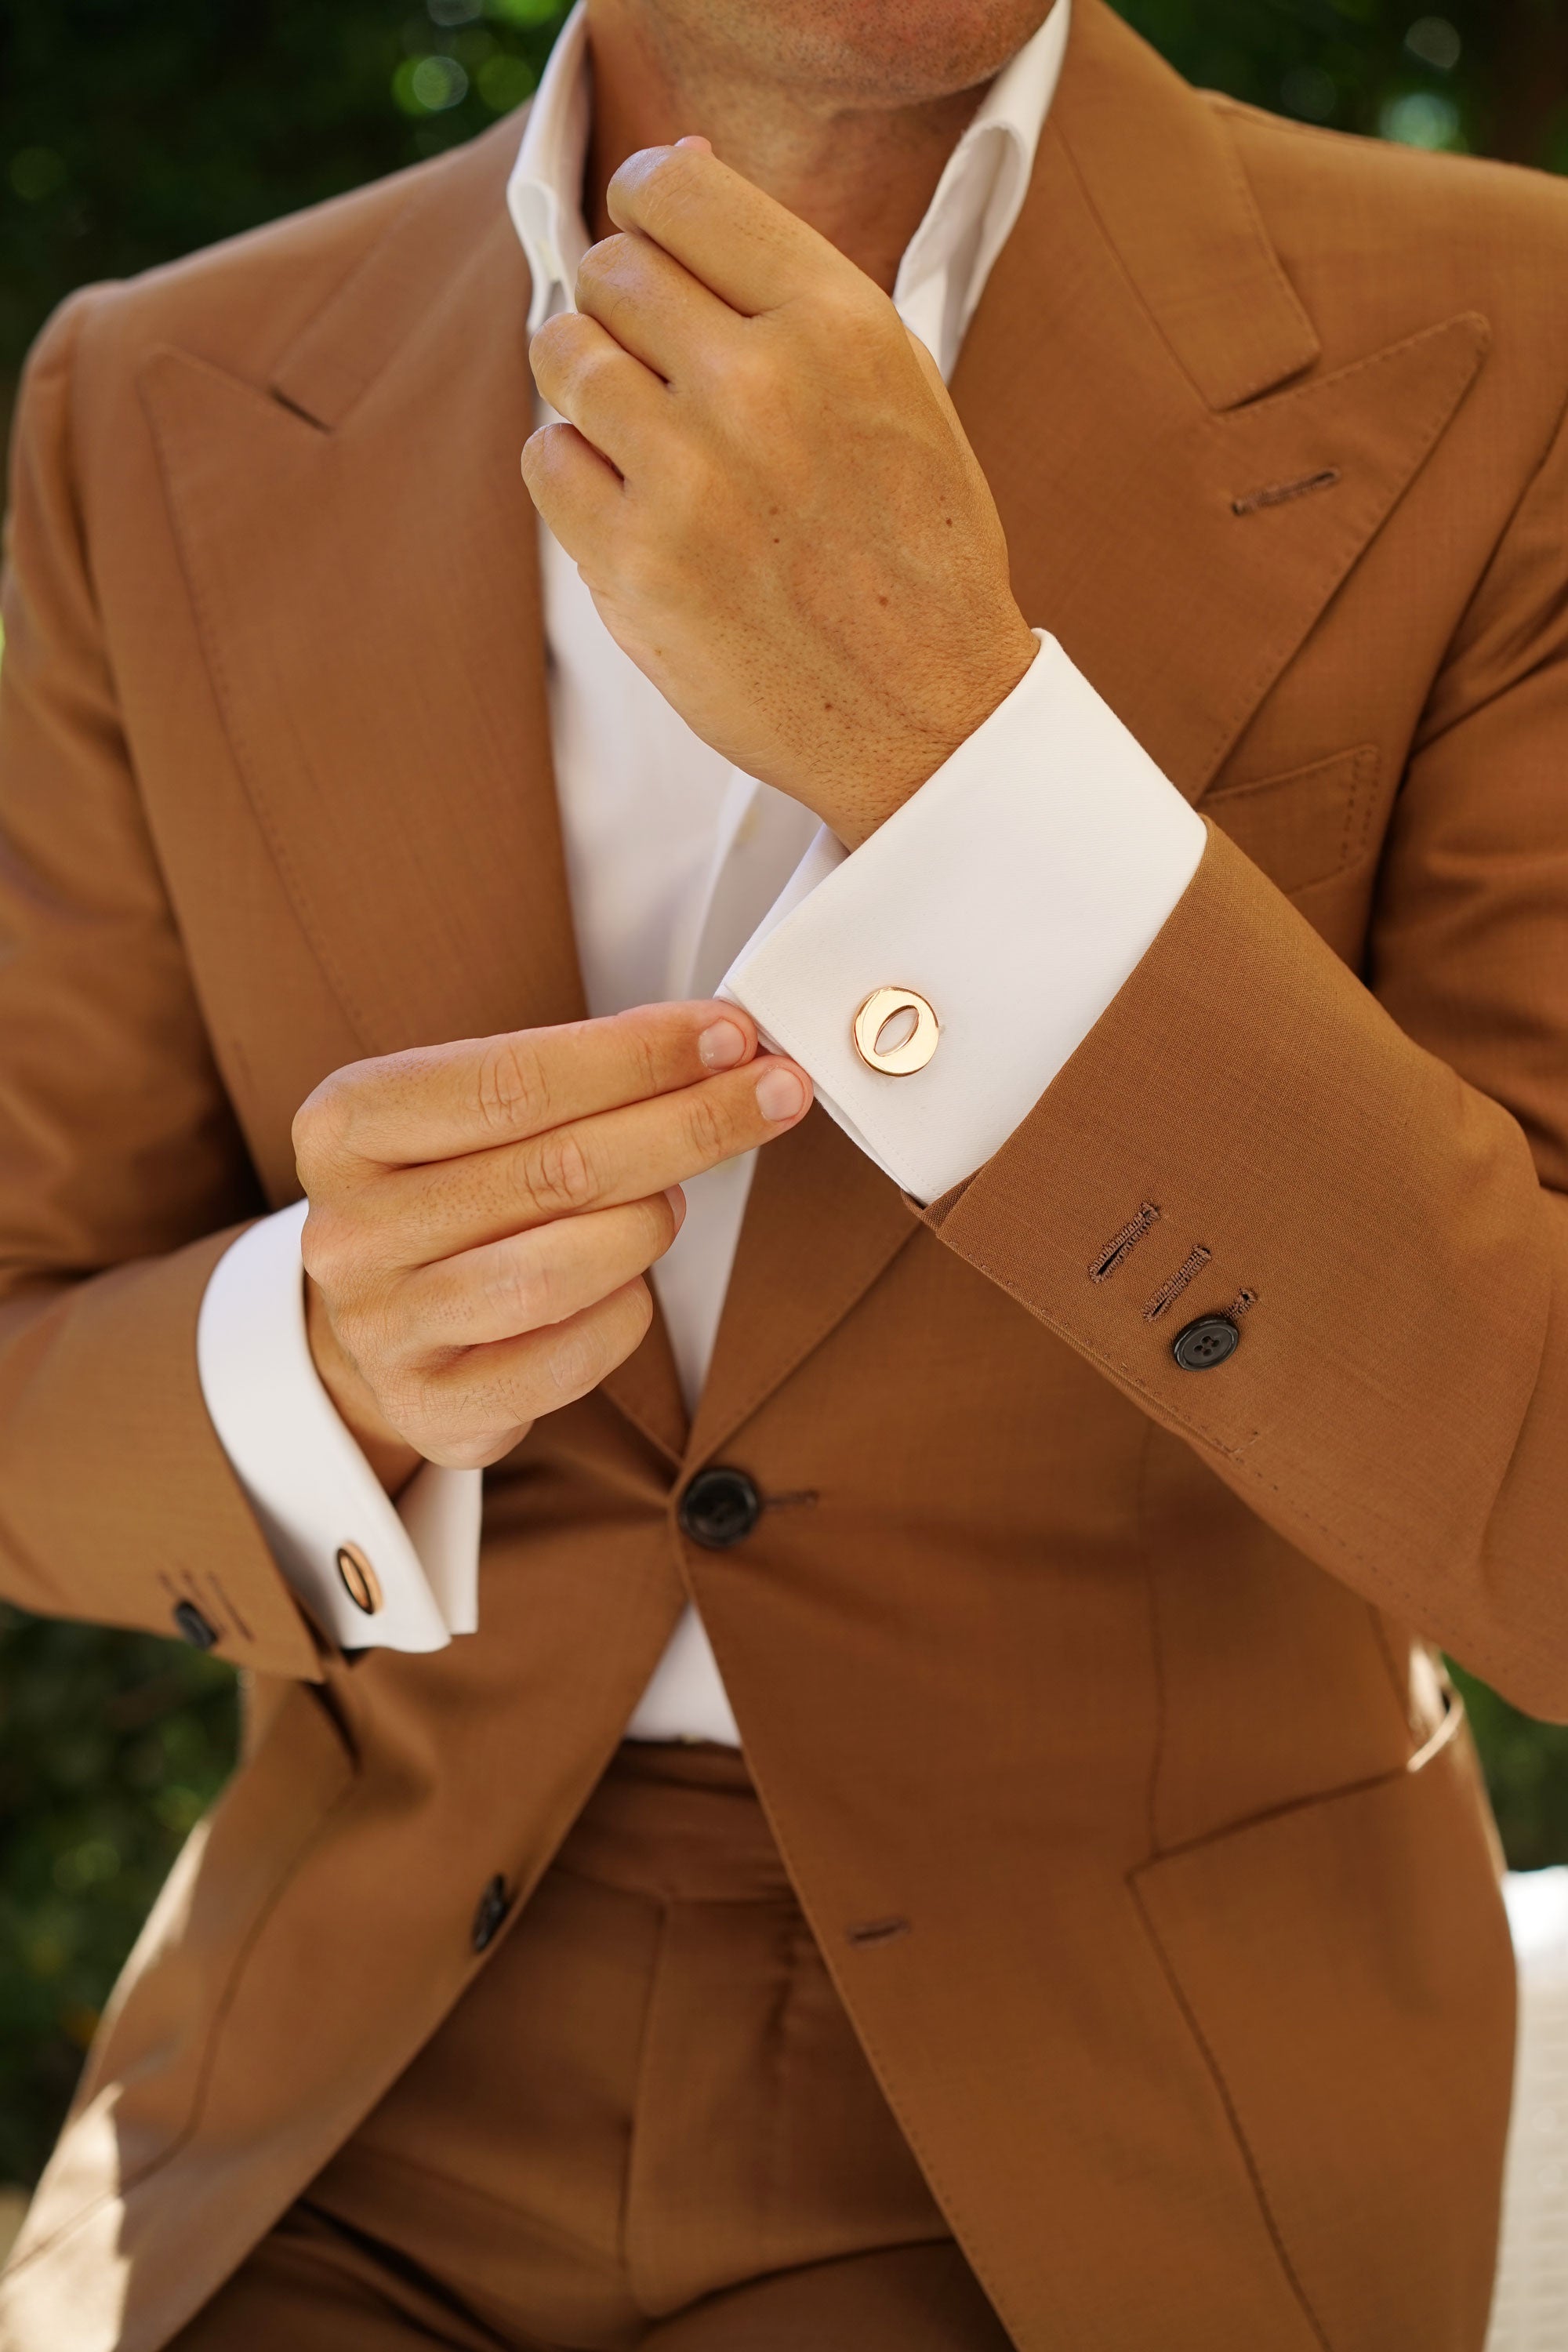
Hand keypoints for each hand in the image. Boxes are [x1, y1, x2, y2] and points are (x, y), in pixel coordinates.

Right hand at [292, 1002, 811, 1490]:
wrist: (375, 1324)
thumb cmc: (451, 1195)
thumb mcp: (470, 1114)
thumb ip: (570, 1077)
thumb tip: (719, 1048)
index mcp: (347, 1125)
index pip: (514, 1079)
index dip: (638, 1056)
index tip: (731, 1035)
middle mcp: (351, 1228)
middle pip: (558, 1169)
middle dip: (689, 1124)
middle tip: (773, 1094)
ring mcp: (382, 1327)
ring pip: (564, 1270)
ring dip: (648, 1225)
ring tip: (669, 1201)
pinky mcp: (431, 1407)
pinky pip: (571, 1357)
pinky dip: (624, 1312)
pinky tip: (629, 1285)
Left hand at [521, 140, 1037, 848]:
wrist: (928, 713)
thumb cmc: (914, 550)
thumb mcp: (895, 383)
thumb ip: (786, 278)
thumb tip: (679, 161)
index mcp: (838, 323)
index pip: (676, 191)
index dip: (644, 204)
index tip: (647, 236)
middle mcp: (759, 386)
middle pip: (612, 269)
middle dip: (622, 306)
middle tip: (660, 365)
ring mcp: (689, 477)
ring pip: (562, 353)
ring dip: (585, 379)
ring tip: (637, 426)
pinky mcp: (634, 565)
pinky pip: (547, 460)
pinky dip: (574, 472)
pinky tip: (633, 499)